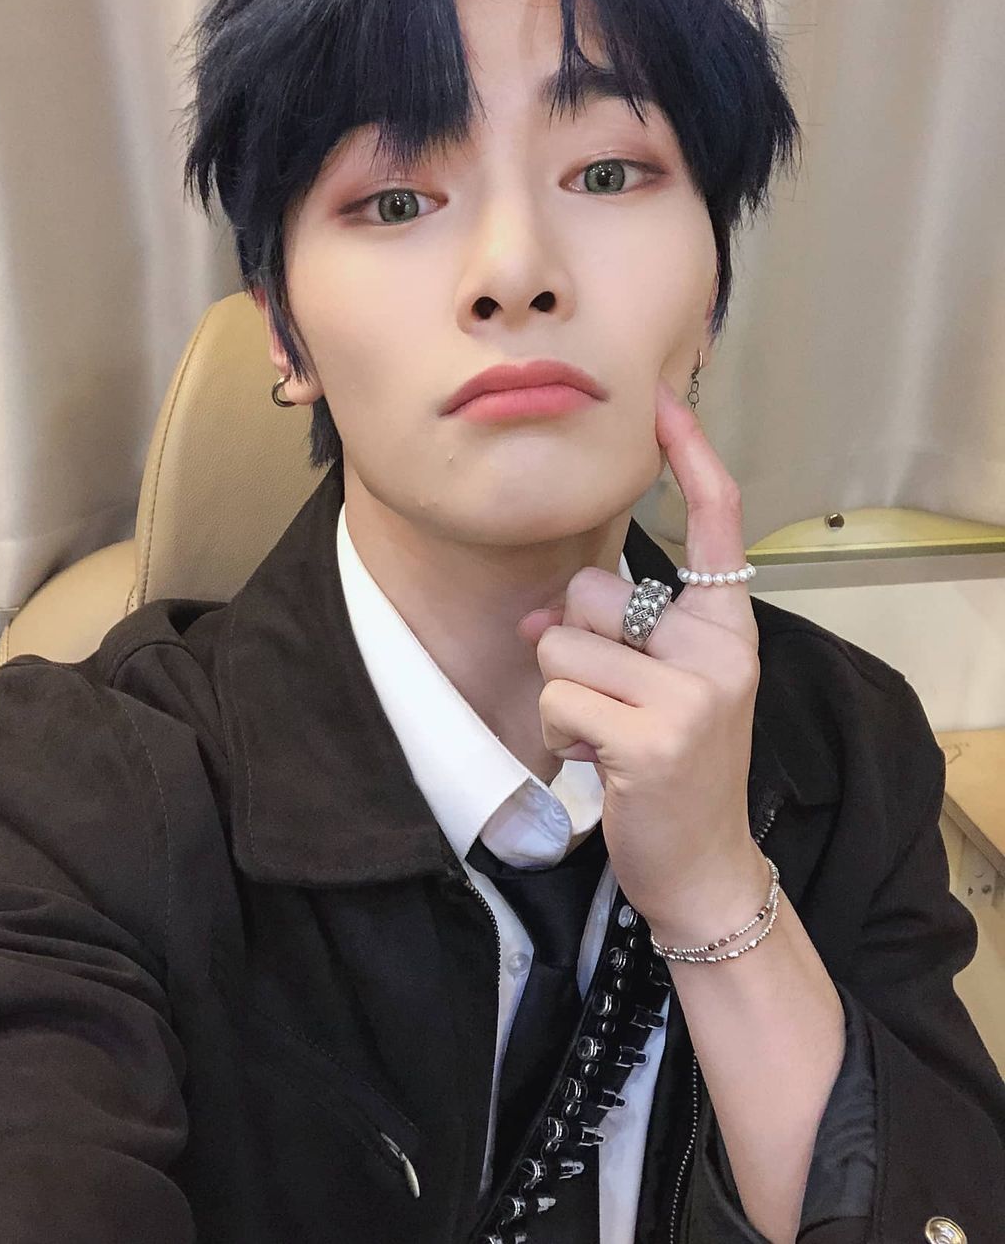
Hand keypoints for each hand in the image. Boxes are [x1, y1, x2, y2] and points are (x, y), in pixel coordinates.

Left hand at [516, 376, 765, 936]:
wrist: (703, 865)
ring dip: (564, 693)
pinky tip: (598, 763)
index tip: (661, 401)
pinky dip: (561, 733)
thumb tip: (537, 612)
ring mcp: (691, 693)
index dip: (690, 457)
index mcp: (729, 626)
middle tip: (612, 699)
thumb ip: (614, 635)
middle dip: (575, 642)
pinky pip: (558, 697)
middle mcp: (719, 649)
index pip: (716, 522)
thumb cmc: (675, 768)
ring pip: (562, 642)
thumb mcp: (663, 688)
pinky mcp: (651, 737)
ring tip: (606, 734)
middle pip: (592, 588)